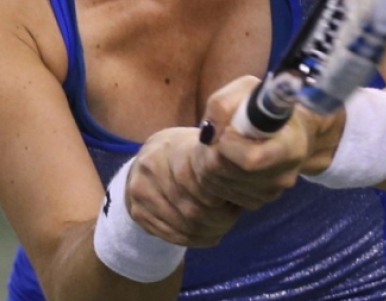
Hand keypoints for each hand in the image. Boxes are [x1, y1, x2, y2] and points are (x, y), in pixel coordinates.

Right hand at [126, 127, 240, 247]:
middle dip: (220, 219)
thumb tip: (247, 182)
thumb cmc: (183, 151)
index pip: (201, 185)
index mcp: (170, 150)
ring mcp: (140, 194)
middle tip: (233, 215)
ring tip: (223, 225)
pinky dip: (196, 240)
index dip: (223, 200)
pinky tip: (209, 235)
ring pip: (184, 227)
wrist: (145, 159)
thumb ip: (216, 161)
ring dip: (210, 232)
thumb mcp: (199, 145)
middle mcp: (150, 171)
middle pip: (193, 210)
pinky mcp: (138, 213)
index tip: (238, 201)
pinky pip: (172, 236)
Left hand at [193, 76, 343, 208]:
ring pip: (221, 184)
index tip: (225, 131)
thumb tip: (209, 133)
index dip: (229, 146)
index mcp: (291, 147)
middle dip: (215, 152)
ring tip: (222, 145)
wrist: (284, 130)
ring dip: (211, 164)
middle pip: (231, 172)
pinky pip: (223, 193)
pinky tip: (226, 159)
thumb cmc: (263, 107)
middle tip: (219, 136)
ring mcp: (271, 192)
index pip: (252, 160)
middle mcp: (284, 175)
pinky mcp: (257, 201)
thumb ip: (223, 104)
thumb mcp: (245, 91)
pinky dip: (216, 177)